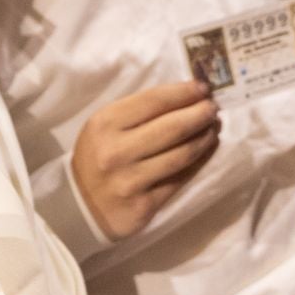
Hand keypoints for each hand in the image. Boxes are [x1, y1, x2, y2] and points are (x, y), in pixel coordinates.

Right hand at [71, 81, 220, 240]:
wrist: (80, 206)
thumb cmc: (98, 156)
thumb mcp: (106, 127)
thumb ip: (139, 112)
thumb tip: (184, 97)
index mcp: (106, 123)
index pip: (154, 101)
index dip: (183, 93)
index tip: (203, 88)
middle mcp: (117, 151)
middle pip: (172, 127)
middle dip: (200, 114)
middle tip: (213, 108)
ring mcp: (131, 180)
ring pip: (181, 155)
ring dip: (204, 137)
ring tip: (214, 127)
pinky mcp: (145, 204)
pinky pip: (180, 179)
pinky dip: (200, 161)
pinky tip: (208, 149)